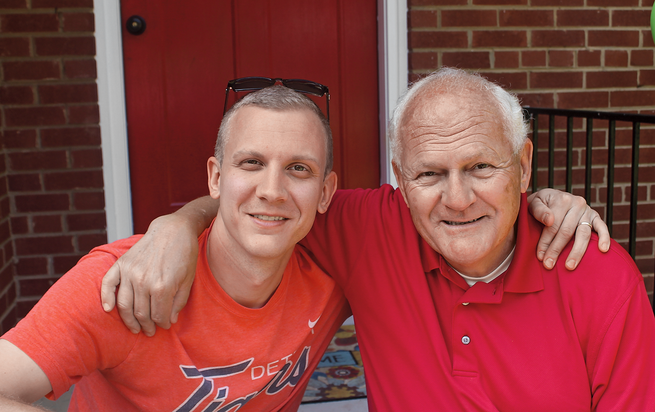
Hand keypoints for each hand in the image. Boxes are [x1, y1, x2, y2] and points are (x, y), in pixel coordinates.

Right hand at [101, 214, 197, 335]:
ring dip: (129, 320)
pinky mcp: (122, 264)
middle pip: (141, 313)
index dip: (162, 324)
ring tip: (135, 327)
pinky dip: (106, 298)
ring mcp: (130, 272)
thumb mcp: (188, 281)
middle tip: (149, 331)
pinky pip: (108, 284)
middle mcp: (144, 281)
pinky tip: (108, 309)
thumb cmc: (184, 255)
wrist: (173, 230)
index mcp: (163, 287)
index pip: (158, 316)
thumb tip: (168, 321)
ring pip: (124, 305)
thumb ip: (178, 303)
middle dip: (146, 326)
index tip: (163, 326)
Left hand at [528, 189, 609, 269]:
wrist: (550, 196)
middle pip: (566, 231)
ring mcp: (587, 210)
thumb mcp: (534, 202)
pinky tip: (602, 249)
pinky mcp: (595, 216)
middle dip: (557, 250)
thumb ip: (539, 210)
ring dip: (576, 252)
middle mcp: (576, 203)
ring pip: (583, 234)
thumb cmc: (540, 203)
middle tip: (549, 265)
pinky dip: (604, 238)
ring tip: (569, 266)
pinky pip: (602, 227)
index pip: (553, 226)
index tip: (540, 256)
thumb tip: (549, 220)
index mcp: (561, 200)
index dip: (546, 242)